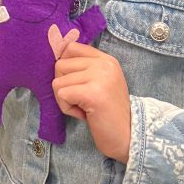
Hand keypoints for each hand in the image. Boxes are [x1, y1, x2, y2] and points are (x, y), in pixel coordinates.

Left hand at [53, 42, 131, 162]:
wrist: (128, 136)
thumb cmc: (108, 113)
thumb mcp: (101, 83)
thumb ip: (84, 69)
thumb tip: (56, 60)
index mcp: (106, 60)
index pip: (71, 48)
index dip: (65, 66)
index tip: (74, 83)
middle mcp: (104, 64)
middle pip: (60, 65)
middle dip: (63, 86)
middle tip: (81, 100)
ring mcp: (100, 77)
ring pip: (58, 81)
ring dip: (64, 99)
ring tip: (83, 107)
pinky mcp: (93, 93)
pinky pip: (61, 94)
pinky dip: (66, 108)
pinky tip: (83, 114)